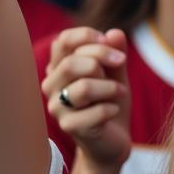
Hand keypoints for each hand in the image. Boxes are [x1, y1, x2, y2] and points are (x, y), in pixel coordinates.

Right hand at [42, 27, 130, 172]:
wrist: (112, 140)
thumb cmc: (110, 102)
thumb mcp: (116, 73)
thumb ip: (115, 53)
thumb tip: (115, 33)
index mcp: (59, 67)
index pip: (63, 41)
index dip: (88, 37)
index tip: (110, 44)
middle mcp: (52, 85)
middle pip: (71, 63)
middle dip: (102, 58)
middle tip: (121, 63)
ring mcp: (57, 108)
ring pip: (83, 88)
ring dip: (110, 87)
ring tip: (120, 92)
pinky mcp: (69, 127)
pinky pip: (95, 112)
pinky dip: (111, 108)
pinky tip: (114, 110)